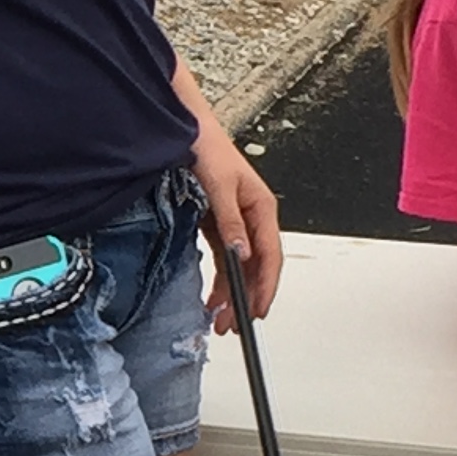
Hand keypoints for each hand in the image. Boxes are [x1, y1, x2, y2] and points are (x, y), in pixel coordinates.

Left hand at [188, 125, 281, 329]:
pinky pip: (225, 258)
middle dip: (247, 298)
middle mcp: (252, 218)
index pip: (270, 256)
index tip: (257, 310)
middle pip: (256, 267)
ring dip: (232, 293)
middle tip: (234, 325)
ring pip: (240, 267)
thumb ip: (231, 222)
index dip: (265, 286)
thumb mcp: (219, 187)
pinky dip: (221, 279)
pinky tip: (213, 296)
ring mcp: (236, 223)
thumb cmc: (208, 149)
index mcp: (262, 208)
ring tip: (219, 319)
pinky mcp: (219, 223)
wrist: (187, 130)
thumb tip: (241, 254)